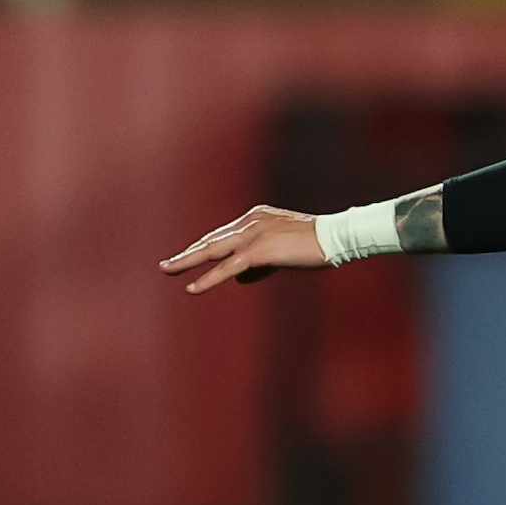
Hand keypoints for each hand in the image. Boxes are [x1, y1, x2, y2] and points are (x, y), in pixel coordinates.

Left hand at [159, 206, 325, 293]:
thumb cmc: (319, 244)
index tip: (191, 258)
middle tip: (167, 265)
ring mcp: (253, 235)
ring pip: (212, 250)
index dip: (207, 249)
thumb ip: (260, 263)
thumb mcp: (285, 251)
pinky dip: (208, 278)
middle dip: (189, 253)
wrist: (337, 237)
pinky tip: (192, 288)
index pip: (226, 235)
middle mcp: (250, 221)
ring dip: (187, 261)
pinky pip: (227, 268)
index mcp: (257, 216)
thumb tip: (239, 279)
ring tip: (168, 270)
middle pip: (212, 240)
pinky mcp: (259, 251)